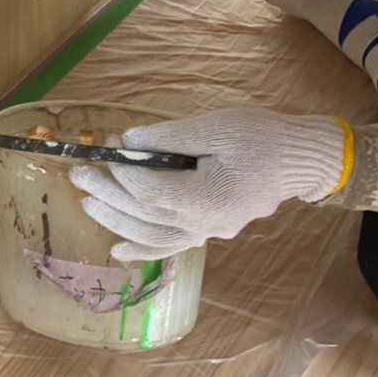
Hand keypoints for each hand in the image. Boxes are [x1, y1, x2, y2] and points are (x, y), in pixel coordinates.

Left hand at [69, 109, 348, 259]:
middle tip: (80, 173)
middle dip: (108, 194)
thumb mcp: (215, 127)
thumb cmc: (261, 138)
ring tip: (87, 203)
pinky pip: (171, 246)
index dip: (124, 171)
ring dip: (116, 220)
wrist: (298, 159)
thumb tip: (127, 142)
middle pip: (145, 214)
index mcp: (208, 198)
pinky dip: (143, 249)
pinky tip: (117, 249)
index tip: (111, 145)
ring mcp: (209, 232)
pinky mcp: (210, 230)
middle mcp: (206, 224)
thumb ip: (169, 137)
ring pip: (153, 235)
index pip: (151, 191)